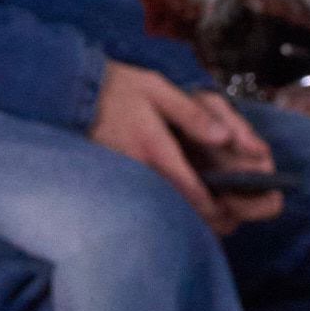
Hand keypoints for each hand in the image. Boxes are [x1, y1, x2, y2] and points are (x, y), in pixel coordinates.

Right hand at [89, 63, 282, 235]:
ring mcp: (132, 184)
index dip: (221, 209)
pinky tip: (190, 205)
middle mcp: (144, 175)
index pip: (196, 196)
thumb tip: (224, 138)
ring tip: (219, 213)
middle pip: (186, 216)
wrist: (72, 95)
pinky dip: (177, 212)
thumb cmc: (119, 89)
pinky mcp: (124, 186)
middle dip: (213, 221)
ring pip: (172, 217)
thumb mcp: (157, 89)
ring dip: (197, 220)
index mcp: (157, 152)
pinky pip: (157, 208)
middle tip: (233, 216)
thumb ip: (192, 114)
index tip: (237, 210)